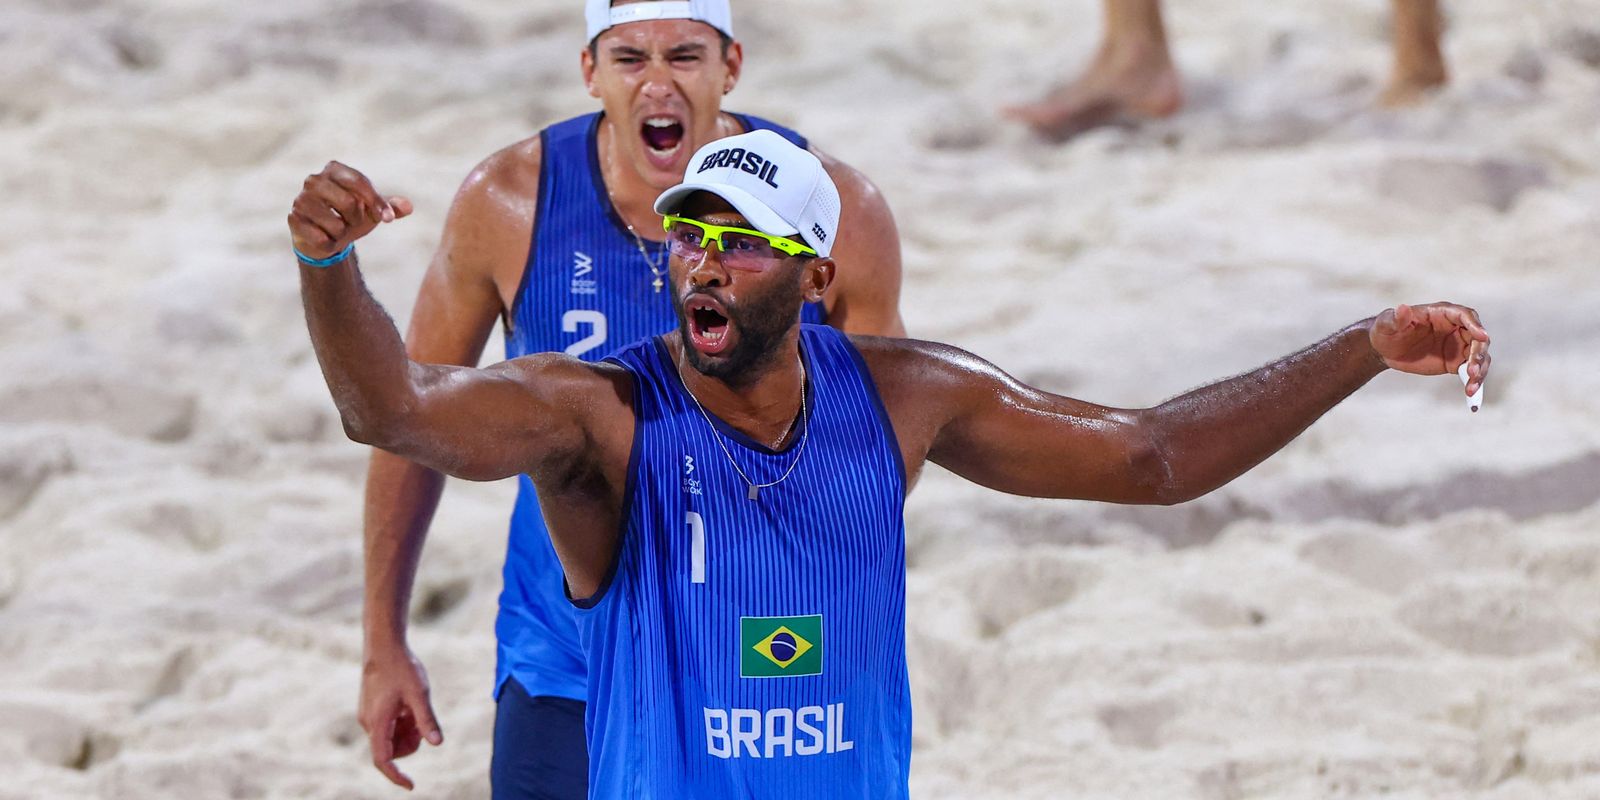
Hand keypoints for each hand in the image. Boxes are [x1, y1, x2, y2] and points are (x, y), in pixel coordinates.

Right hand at [288, 161, 413, 259]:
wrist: (326, 236)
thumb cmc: (351, 216)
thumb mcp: (373, 211)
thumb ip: (391, 207)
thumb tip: (408, 207)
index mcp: (335, 169)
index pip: (360, 182)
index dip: (376, 203)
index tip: (387, 219)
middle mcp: (314, 180)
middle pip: (349, 203)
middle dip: (357, 219)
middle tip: (352, 221)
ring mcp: (300, 199)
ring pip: (336, 224)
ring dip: (343, 233)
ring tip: (337, 228)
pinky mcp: (293, 219)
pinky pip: (322, 238)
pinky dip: (329, 243)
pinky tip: (324, 236)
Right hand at [357, 644, 442, 789]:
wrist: (383, 646)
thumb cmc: (402, 668)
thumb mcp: (419, 694)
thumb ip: (427, 720)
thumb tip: (437, 744)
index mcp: (378, 722)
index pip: (383, 760)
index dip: (396, 775)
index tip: (411, 785)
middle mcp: (369, 723)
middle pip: (391, 749)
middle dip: (410, 742)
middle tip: (422, 721)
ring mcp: (368, 716)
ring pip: (391, 738)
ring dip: (407, 731)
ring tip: (416, 708)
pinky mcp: (371, 709)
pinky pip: (388, 726)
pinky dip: (402, 722)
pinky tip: (409, 704)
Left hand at [1370, 302, 1491, 395]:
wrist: (1385, 349)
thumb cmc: (1387, 330)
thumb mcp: (1387, 323)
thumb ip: (1396, 318)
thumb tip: (1402, 308)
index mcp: (1442, 313)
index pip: (1465, 315)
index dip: (1475, 325)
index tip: (1482, 336)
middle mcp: (1455, 328)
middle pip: (1478, 338)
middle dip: (1478, 354)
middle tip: (1472, 370)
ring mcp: (1458, 345)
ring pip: (1479, 356)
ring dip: (1480, 371)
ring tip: (1471, 387)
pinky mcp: (1456, 362)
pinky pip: (1471, 371)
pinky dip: (1474, 381)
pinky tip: (1471, 393)